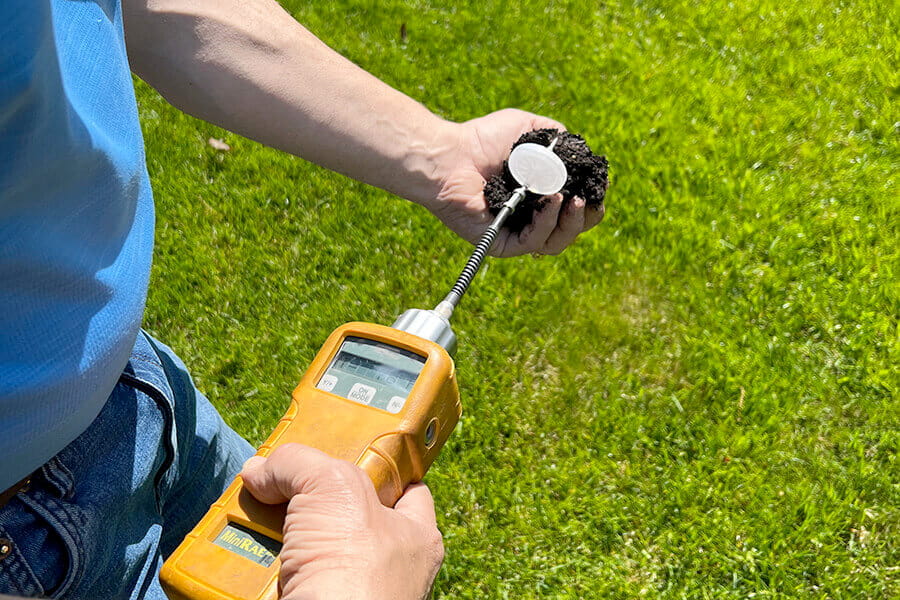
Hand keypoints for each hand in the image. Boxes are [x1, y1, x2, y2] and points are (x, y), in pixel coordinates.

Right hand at [240, 444, 443, 599]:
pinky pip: (271, 579)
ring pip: (302, 548)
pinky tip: (234, 547)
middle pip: (342, 516)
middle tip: (278, 482)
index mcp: (414, 537)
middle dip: (306, 499)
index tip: (343, 450)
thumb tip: (261, 471)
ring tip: (246, 510)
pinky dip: (249, 564)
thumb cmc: (353, 573)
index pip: (404, 488)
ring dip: (271, 531)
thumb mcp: (334, 487)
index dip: (375, 466)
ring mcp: (344, 593)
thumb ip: (302, 463)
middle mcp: (385, 568)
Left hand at [424, 109, 604, 256]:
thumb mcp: (528, 128)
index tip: (598, 188)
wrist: (450, 155)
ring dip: (570, 223)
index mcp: (540, 195)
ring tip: (571, 201)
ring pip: (556, 242)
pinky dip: (545, 223)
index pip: (575, 209)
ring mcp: (516, 232)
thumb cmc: (482, 140)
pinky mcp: (501, 243)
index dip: (592, 202)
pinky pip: (532, 242)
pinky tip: (549, 201)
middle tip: (587, 199)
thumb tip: (582, 153)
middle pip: (571, 231)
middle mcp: (530, 217)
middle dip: (586, 217)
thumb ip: (558, 138)